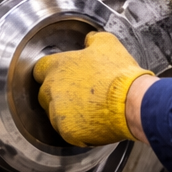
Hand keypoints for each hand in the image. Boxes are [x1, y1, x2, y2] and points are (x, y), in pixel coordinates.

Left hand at [33, 31, 152, 146]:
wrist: (131, 100)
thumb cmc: (119, 73)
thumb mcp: (107, 44)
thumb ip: (92, 40)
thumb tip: (89, 40)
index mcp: (57, 66)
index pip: (40, 70)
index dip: (52, 73)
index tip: (64, 77)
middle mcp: (51, 89)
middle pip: (44, 94)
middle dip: (58, 95)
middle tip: (79, 96)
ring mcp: (57, 112)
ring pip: (54, 114)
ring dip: (67, 114)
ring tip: (89, 111)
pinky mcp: (67, 131)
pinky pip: (66, 131)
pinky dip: (77, 130)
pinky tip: (92, 123)